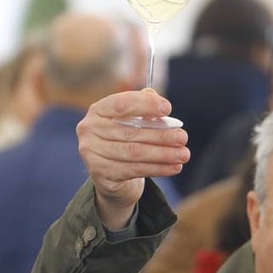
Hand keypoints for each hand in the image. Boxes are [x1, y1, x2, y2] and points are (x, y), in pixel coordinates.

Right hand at [76, 89, 189, 228]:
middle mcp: (89, 130)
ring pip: (134, 152)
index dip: (145, 105)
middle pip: (131, 132)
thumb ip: (142, 107)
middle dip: (161, 135)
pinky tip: (174, 167)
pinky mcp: (100, 173)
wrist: (111, 175)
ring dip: (163, 154)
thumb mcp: (132, 121)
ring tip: (183, 154)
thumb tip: (155, 96)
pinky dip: (158, 168)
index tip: (168, 108)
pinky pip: (134, 170)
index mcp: (97, 111)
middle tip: (183, 137)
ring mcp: (91, 153)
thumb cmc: (125, 141)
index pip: (121, 104)